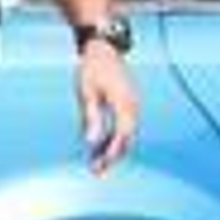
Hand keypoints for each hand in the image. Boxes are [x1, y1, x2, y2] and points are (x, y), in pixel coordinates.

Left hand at [76, 40, 138, 174]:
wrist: (103, 49)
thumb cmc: (92, 69)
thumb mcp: (87, 93)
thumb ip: (91, 118)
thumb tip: (91, 142)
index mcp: (124, 102)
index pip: (123, 134)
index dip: (113, 152)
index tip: (102, 165)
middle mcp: (133, 105)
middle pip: (127, 137)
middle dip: (113, 155)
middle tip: (97, 171)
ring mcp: (132, 104)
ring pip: (127, 133)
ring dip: (113, 148)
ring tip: (97, 163)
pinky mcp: (128, 103)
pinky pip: (124, 125)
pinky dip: (114, 137)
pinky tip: (100, 145)